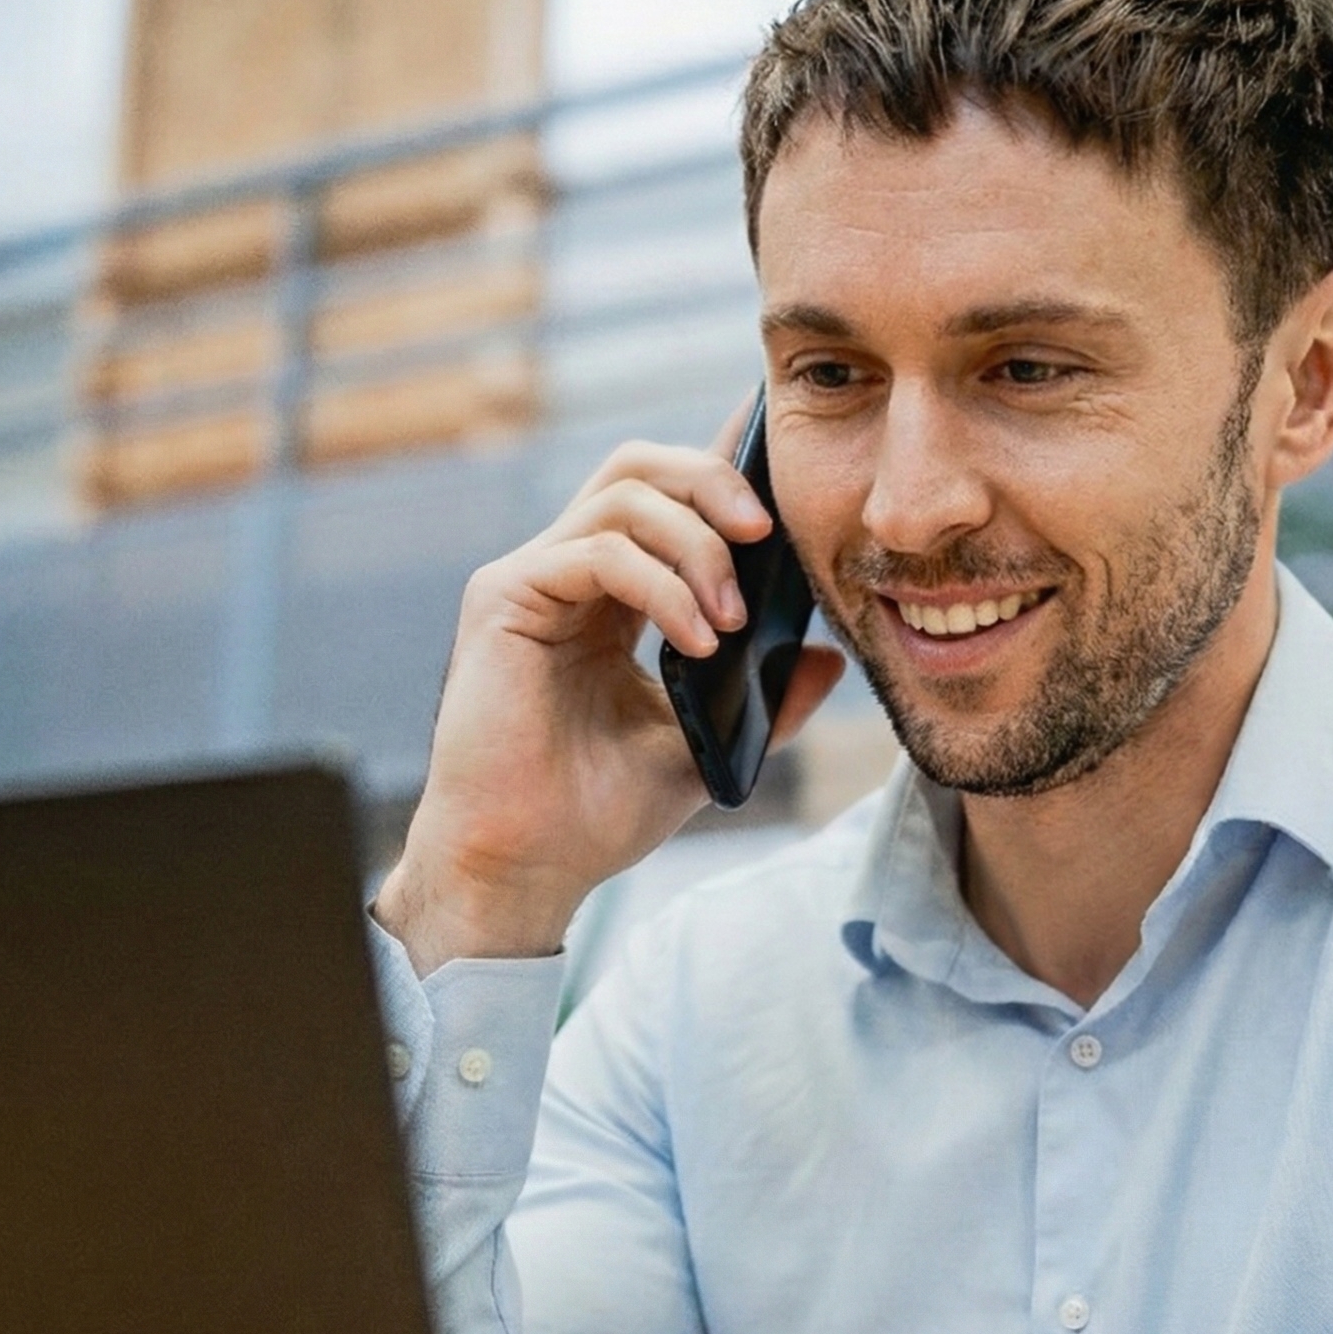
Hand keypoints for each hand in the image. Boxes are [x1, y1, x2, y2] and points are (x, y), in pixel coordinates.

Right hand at [373, 407, 843, 972]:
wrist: (527, 867)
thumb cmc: (595, 813)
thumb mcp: (703, 746)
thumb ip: (764, 701)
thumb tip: (828, 658)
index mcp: (608, 596)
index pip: (666, 499)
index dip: (724, 480)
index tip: (787, 504)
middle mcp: (565, 571)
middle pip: (640, 466)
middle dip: (714, 482)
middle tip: (768, 533)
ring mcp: (531, 578)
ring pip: (624, 495)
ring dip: (697, 546)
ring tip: (733, 621)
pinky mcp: (504, 597)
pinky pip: (597, 551)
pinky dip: (661, 586)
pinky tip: (697, 641)